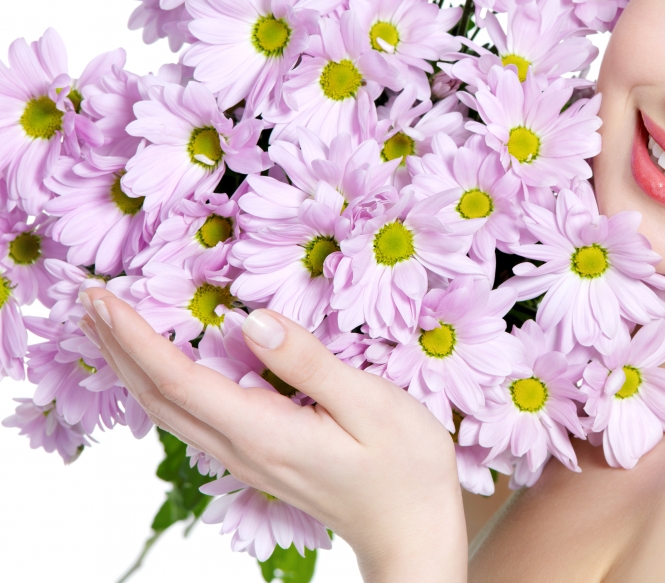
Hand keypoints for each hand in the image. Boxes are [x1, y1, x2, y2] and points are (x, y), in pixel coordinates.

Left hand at [79, 290, 466, 582]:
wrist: (412, 531)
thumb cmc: (406, 468)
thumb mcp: (373, 403)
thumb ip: (310, 362)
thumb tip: (253, 321)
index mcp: (264, 431)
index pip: (178, 379)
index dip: (136, 336)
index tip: (104, 297)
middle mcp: (242, 448)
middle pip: (157, 397)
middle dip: (117, 347)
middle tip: (88, 300)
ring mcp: (247, 457)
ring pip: (168, 410)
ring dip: (132, 366)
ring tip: (111, 326)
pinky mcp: (260, 456)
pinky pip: (193, 417)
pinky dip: (162, 383)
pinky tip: (163, 366)